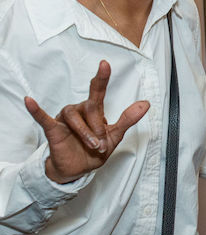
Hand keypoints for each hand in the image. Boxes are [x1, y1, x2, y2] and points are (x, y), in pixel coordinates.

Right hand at [24, 60, 149, 182]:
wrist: (78, 170)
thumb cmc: (95, 150)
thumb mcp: (115, 136)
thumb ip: (128, 119)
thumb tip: (146, 104)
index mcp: (94, 111)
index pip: (99, 91)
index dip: (102, 78)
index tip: (105, 64)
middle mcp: (79, 111)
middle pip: (90, 107)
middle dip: (98, 126)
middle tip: (103, 141)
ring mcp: (65, 119)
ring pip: (75, 117)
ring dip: (86, 132)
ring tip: (93, 145)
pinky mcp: (53, 130)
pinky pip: (43, 118)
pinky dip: (36, 110)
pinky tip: (30, 101)